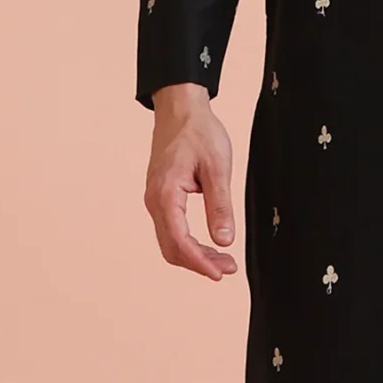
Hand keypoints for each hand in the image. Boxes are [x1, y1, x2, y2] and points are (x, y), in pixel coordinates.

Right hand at [145, 83, 239, 277]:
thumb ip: (220, 206)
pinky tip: (208, 244)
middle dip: (199, 263)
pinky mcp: (161, 197)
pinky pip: (171, 228)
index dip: (200, 262)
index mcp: (166, 194)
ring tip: (223, 260)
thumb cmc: (198, 132)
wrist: (180, 109)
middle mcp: (154, 201)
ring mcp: (155, 200)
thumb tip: (224, 241)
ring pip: (170, 241)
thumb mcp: (217, 168)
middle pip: (172, 247)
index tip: (220, 273)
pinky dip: (188, 242)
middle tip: (228, 269)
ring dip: (194, 255)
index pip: (179, 241)